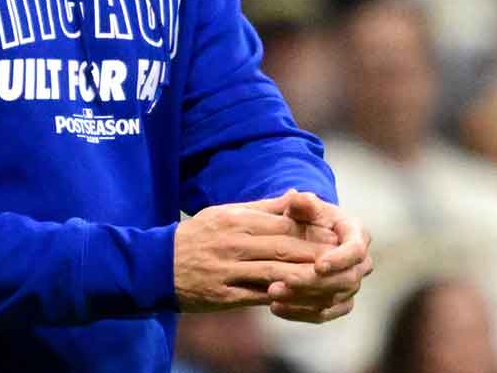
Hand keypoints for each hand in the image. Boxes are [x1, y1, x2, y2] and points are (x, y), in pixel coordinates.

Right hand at [174, 193, 339, 312]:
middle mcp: (233, 243)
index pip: (283, 224)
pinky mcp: (222, 295)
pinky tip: (299, 299)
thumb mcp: (226, 213)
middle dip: (315, 254)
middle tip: (341, 259)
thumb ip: (262, 208)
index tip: (335, 235)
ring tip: (328, 280)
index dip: (311, 231)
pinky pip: (257, 297)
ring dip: (303, 278)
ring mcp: (227, 270)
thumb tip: (295, 197)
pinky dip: (280, 298)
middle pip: (283, 248)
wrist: (155, 265)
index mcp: (236, 220)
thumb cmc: (196, 236)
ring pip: (274, 274)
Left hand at [267, 190, 373, 323]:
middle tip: (284, 281)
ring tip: (272, 293)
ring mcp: (350, 286)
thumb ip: (301, 202)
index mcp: (357, 235)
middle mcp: (360, 263)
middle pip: (345, 280)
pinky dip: (299, 313)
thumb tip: (297, 197)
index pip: (355, 251)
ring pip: (332, 300)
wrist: (306, 236)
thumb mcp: (304, 206)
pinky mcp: (339, 304)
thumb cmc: (307, 217)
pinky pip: (322, 314)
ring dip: (302, 299)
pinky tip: (275, 307)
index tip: (318, 265)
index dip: (339, 260)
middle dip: (313, 283)